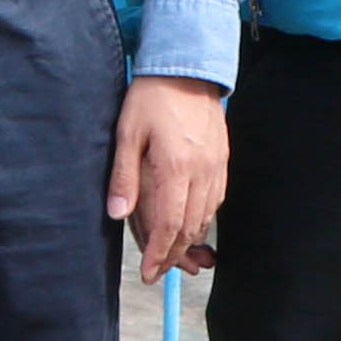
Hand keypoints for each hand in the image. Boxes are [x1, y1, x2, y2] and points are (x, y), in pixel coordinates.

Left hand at [110, 74, 229, 274]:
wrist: (188, 68)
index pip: (170, 225)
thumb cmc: (153, 97)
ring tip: (174, 256)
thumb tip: (118, 214)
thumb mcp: (127, 134)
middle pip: (191, 228)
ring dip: (190, 240)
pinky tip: (191, 225)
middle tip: (159, 271)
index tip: (150, 272)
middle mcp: (201, 171)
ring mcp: (216, 167)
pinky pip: (216, 200)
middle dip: (174, 255)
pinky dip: (203, 219)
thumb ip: (125, 178)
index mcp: (175, 167)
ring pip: (206, 217)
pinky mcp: (222, 160)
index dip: (160, 254)